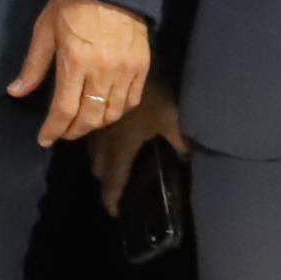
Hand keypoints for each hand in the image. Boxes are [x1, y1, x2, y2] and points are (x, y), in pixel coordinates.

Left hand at [8, 0, 152, 145]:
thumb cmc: (70, 5)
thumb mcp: (44, 31)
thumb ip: (33, 66)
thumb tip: (16, 92)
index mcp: (75, 63)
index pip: (64, 109)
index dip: (53, 129)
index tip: (44, 139)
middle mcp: (103, 72)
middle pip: (90, 117)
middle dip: (74, 131)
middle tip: (62, 133)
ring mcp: (126, 71)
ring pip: (113, 113)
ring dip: (95, 123)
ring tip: (81, 123)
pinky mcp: (142, 67)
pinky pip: (132, 100)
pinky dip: (118, 111)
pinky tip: (106, 110)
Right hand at [90, 80, 189, 215]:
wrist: (129, 66)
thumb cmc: (154, 95)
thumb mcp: (173, 120)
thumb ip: (180, 142)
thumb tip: (188, 159)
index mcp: (122, 148)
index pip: (113, 181)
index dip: (112, 199)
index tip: (114, 214)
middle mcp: (104, 141)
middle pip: (99, 169)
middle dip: (107, 181)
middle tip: (118, 187)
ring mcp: (98, 127)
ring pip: (92, 154)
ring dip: (100, 164)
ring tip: (112, 168)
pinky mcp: (97, 114)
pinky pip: (92, 138)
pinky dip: (98, 147)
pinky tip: (108, 142)